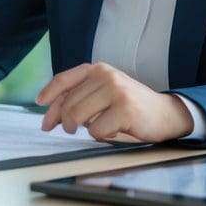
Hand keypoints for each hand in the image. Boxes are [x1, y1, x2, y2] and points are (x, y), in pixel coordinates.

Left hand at [35, 62, 193, 142]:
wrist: (165, 114)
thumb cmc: (129, 106)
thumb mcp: (104, 93)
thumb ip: (80, 98)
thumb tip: (51, 115)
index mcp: (98, 69)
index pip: (64, 79)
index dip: (49, 93)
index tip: (39, 103)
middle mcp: (106, 76)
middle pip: (68, 103)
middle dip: (64, 121)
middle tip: (69, 130)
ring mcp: (116, 91)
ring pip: (78, 116)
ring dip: (80, 129)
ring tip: (91, 129)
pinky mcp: (124, 110)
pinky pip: (96, 131)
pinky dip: (100, 136)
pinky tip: (112, 131)